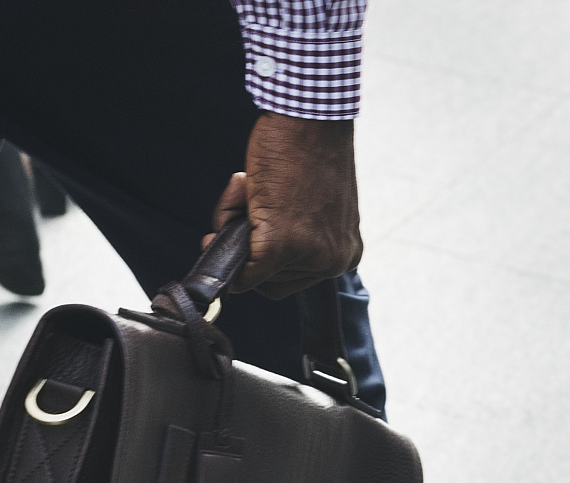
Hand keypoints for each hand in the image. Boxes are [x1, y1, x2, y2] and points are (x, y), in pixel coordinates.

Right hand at [207, 112, 361, 298]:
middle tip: (248, 197)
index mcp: (345, 254)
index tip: (251, 223)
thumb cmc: (307, 149)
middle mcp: (334, 262)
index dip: (264, 253)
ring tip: (248, 186)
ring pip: (250, 272)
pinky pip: (240, 270)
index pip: (292, 278)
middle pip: (270, 279)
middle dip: (249, 240)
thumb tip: (241, 266)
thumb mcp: (306, 205)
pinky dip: (225, 236)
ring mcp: (309, 256)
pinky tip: (242, 188)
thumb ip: (286, 235)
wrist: (312, 116)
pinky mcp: (280, 247)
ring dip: (235, 226)